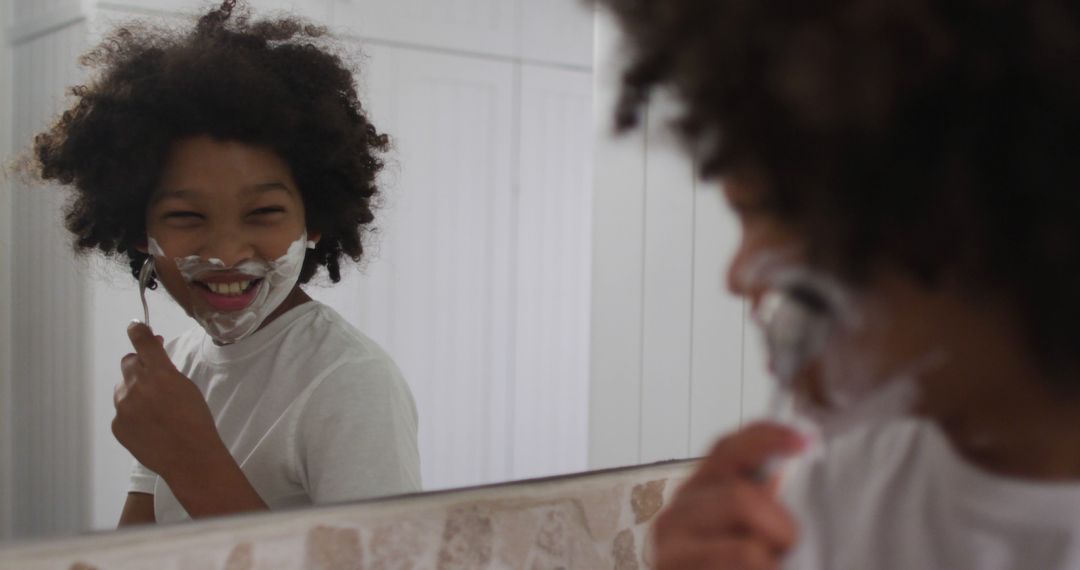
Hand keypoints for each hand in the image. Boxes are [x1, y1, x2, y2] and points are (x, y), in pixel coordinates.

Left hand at [113, 321, 223, 480]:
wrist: (190, 457)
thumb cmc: (196, 421)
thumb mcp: (187, 387)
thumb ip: (166, 370)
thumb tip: (153, 357)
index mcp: (159, 373)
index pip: (142, 341)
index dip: (138, 330)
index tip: (135, 327)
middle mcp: (136, 386)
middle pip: (128, 363)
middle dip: (138, 365)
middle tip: (153, 377)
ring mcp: (123, 407)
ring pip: (123, 388)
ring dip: (135, 391)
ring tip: (154, 410)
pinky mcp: (117, 425)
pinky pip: (121, 411)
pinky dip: (132, 414)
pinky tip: (149, 426)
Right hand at [653, 423, 805, 569]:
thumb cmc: (734, 568)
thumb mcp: (751, 532)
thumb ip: (762, 501)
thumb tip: (799, 456)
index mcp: (696, 494)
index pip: (727, 449)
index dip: (767, 437)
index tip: (806, 441)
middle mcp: (675, 517)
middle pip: (742, 498)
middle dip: (781, 528)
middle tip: (785, 552)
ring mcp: (670, 553)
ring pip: (747, 548)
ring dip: (770, 564)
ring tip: (765, 568)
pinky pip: (744, 564)